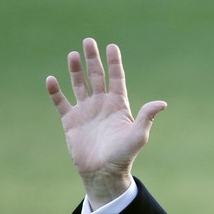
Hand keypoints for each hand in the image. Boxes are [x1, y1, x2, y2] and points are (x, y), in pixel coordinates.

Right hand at [47, 38, 166, 209]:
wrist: (103, 172)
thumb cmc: (124, 155)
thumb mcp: (138, 135)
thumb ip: (147, 116)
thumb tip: (162, 103)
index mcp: (118, 105)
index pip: (116, 78)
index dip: (114, 62)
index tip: (111, 46)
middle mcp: (102, 105)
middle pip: (97, 76)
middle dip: (93, 59)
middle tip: (88, 41)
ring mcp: (86, 111)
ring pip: (79, 85)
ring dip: (75, 70)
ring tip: (73, 54)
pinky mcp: (70, 121)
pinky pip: (61, 102)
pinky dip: (55, 91)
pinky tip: (51, 79)